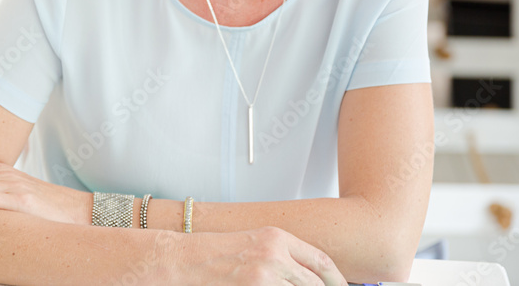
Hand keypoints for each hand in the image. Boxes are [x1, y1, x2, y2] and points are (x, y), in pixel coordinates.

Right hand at [180, 227, 345, 285]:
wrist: (181, 260)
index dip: (337, 280)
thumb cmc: (211, 254)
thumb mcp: (251, 245)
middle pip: (315, 284)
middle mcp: (275, 255)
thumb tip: (303, 276)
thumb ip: (280, 257)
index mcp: (277, 238)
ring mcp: (266, 275)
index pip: (321, 261)